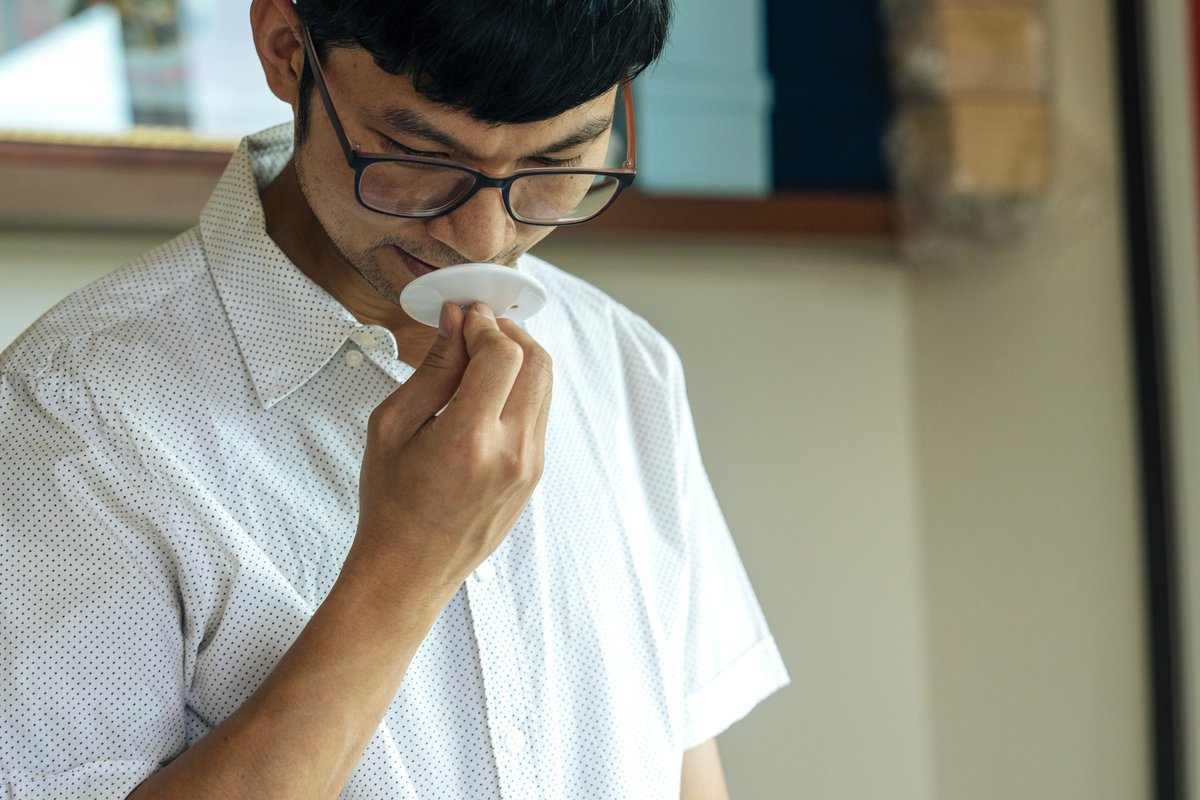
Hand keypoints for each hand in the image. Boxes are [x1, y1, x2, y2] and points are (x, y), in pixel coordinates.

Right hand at [346, 301, 551, 612]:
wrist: (409, 570)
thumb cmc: (391, 503)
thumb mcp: (393, 425)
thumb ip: (432, 368)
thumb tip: (455, 321)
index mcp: (469, 440)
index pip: (504, 355)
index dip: (485, 324)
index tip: (465, 317)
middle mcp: (511, 453)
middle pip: (538, 362)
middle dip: (510, 333)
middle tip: (478, 328)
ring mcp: (530, 467)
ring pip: (546, 385)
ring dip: (520, 358)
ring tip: (480, 357)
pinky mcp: (535, 475)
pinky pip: (540, 414)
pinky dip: (521, 388)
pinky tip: (488, 392)